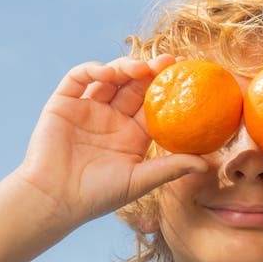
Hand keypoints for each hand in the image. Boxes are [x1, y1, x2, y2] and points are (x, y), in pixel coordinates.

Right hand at [17, 56, 206, 228]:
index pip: (155, 105)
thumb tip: (208, 164)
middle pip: (135, 85)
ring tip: (142, 68)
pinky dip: (93, 70)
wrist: (54, 199)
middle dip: (153, 70)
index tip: (188, 76)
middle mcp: (111, 118)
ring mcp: (87, 108)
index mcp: (131, 135)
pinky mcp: (64, 103)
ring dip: (126, 67)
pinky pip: (79, 77)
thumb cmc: (97, 196)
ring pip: (110, 77)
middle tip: (170, 61)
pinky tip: (107, 73)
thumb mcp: (140, 181)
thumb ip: (171, 168)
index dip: (170, 89)